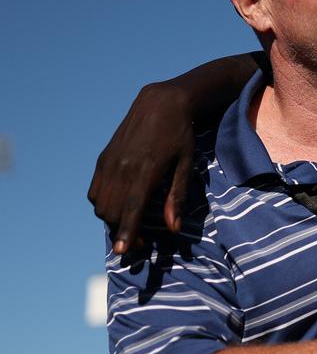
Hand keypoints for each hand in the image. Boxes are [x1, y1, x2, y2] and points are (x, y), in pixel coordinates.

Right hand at [88, 82, 196, 253]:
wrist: (160, 102)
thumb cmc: (180, 135)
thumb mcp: (185, 165)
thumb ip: (177, 197)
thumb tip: (173, 228)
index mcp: (146, 170)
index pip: (131, 208)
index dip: (127, 232)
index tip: (123, 251)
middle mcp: (122, 167)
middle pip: (112, 211)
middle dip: (122, 232)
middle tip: (141, 242)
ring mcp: (109, 162)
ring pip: (100, 203)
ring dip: (111, 220)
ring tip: (130, 225)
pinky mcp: (103, 158)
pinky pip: (94, 190)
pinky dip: (102, 204)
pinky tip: (119, 206)